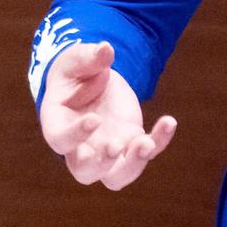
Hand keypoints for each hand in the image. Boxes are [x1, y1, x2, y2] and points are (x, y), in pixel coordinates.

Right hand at [38, 41, 176, 190]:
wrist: (92, 81)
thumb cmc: (76, 72)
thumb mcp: (77, 60)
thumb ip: (88, 57)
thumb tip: (105, 49)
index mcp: (58, 125)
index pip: (61, 140)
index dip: (75, 135)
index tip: (94, 120)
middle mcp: (80, 147)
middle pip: (86, 172)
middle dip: (101, 164)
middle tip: (115, 146)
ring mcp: (107, 149)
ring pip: (117, 176)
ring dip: (132, 165)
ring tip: (148, 143)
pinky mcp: (131, 142)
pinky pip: (146, 150)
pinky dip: (159, 140)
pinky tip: (169, 122)